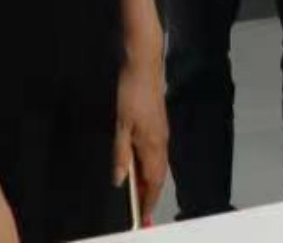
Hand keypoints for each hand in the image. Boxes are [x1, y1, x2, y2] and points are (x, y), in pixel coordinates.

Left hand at [113, 49, 167, 228]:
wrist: (144, 66)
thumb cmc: (131, 95)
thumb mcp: (120, 126)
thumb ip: (121, 154)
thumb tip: (120, 180)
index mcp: (153, 145)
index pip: (154, 181)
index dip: (149, 200)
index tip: (143, 216)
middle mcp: (162, 142)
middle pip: (159, 175)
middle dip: (151, 194)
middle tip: (140, 209)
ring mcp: (162, 132)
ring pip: (159, 164)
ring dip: (151, 181)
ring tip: (139, 193)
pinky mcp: (159, 124)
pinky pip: (158, 154)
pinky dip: (150, 167)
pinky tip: (140, 166)